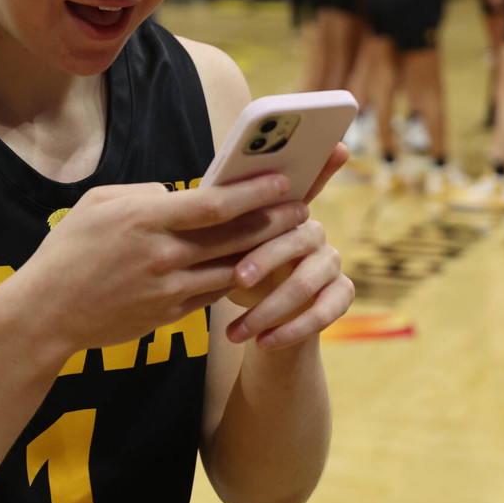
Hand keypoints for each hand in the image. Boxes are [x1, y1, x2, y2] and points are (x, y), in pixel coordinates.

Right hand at [15, 173, 308, 356]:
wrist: (45, 314)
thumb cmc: (67, 251)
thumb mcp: (98, 204)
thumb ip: (144, 194)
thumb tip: (179, 194)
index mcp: (145, 220)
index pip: (214, 205)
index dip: (254, 192)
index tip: (282, 180)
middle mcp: (162, 256)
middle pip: (233, 238)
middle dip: (273, 221)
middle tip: (302, 207)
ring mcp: (167, 290)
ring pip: (231, 270)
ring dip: (264, 254)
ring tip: (288, 237)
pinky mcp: (168, 316)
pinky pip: (212, 295)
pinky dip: (235, 279)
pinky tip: (252, 266)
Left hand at [223, 143, 353, 347]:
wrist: (259, 321)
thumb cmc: (229, 268)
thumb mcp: (216, 244)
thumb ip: (206, 218)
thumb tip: (161, 194)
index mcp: (284, 208)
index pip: (299, 182)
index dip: (313, 167)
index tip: (312, 160)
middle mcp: (313, 229)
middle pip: (296, 236)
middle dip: (265, 259)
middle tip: (238, 278)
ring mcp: (332, 260)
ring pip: (307, 281)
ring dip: (271, 307)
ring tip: (239, 328)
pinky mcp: (342, 292)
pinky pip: (326, 310)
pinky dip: (293, 329)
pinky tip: (264, 343)